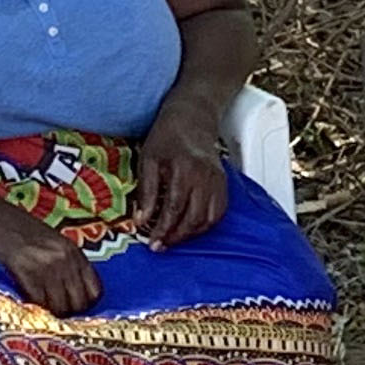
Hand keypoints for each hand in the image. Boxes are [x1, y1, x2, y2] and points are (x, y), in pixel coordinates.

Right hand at [0, 207, 101, 315]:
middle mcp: (65, 260)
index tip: (75, 307)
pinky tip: (28, 302)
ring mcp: (47, 267)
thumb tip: (74, 294)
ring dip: (50, 313)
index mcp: (74, 251)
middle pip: (79, 303)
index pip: (96, 290)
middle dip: (68, 312)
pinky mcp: (26, 273)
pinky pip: (38, 302)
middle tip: (56, 312)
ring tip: (41, 309)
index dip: (86, 304)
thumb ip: (67, 265)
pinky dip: (34, 307)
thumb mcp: (53, 243)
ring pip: (59, 307)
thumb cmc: (20, 231)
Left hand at [131, 106, 229, 244]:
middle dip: (176, 236)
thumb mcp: (148, 160)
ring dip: (190, 234)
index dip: (163, 229)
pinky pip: (218, 213)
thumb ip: (146, 192)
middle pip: (193, 218)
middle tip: (161, 245)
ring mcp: (217, 181)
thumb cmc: (167, 137)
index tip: (152, 243)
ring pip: (208, 220)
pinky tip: (190, 228)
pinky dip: (205, 225)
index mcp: (185, 169)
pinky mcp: (223, 184)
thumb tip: (141, 221)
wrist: (192, 119)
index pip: (174, 209)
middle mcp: (205, 177)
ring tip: (173, 238)